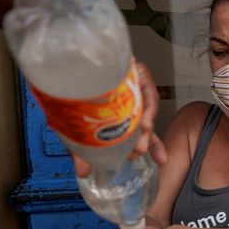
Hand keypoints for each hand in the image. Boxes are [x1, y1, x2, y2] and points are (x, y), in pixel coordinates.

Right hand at [72, 59, 166, 177]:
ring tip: (139, 147)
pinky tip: (142, 125)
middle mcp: (132, 96)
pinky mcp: (137, 71)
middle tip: (137, 154)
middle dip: (145, 142)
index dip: (152, 145)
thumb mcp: (77, 124)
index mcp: (122, 108)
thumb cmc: (72, 90)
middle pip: (145, 122)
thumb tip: (81, 172)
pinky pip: (146, 95)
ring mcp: (136, 83)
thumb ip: (83, 149)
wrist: (67, 57)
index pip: (140, 130)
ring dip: (145, 132)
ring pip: (147, 111)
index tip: (160, 160)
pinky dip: (145, 112)